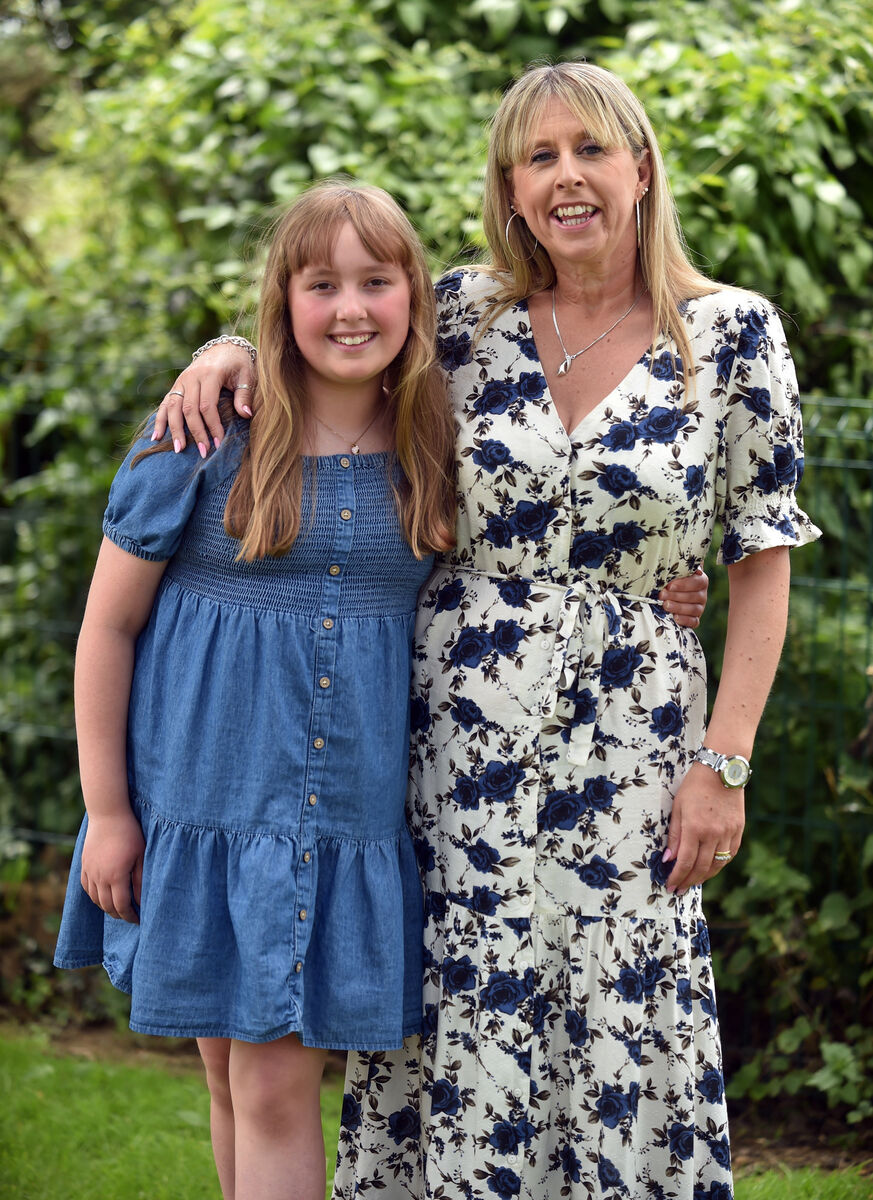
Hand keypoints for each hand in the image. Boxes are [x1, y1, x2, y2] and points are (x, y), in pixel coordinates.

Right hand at [81, 811, 144, 923]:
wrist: (108, 814)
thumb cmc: (130, 833)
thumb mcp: (141, 856)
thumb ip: (140, 880)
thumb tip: (142, 902)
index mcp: (116, 876)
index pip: (121, 906)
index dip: (130, 916)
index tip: (139, 919)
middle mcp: (99, 877)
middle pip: (107, 906)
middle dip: (119, 915)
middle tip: (130, 916)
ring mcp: (89, 871)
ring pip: (95, 899)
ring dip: (106, 907)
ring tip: (118, 908)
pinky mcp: (84, 865)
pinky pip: (86, 888)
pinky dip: (95, 896)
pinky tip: (103, 896)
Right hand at [153, 344, 254, 454]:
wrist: (224, 348)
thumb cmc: (238, 364)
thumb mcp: (246, 374)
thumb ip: (244, 394)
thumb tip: (246, 415)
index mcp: (209, 374)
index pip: (207, 405)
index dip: (213, 426)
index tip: (219, 443)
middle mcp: (191, 377)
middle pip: (189, 409)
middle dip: (196, 432)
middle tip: (204, 452)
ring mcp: (181, 381)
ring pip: (173, 407)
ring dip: (175, 430)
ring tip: (179, 450)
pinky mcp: (176, 386)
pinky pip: (164, 404)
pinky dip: (159, 421)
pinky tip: (155, 438)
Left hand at [660, 567, 706, 629]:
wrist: (670, 591)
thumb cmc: (672, 578)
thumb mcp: (675, 570)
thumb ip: (679, 567)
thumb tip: (683, 566)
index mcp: (701, 580)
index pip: (697, 582)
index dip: (683, 585)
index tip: (669, 586)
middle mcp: (702, 594)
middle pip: (694, 596)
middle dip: (676, 596)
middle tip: (662, 595)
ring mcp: (700, 607)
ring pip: (694, 609)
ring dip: (678, 608)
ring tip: (665, 605)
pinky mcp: (695, 619)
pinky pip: (694, 622)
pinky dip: (685, 621)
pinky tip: (675, 618)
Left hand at [663, 762, 743, 892]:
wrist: (722, 770)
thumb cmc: (694, 786)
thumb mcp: (678, 807)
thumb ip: (674, 835)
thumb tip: (669, 859)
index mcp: (695, 828)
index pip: (685, 862)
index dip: (677, 877)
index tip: (670, 886)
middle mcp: (713, 834)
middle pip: (701, 867)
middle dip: (688, 881)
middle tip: (679, 890)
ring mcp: (728, 833)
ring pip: (717, 864)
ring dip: (704, 876)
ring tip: (693, 882)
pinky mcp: (739, 830)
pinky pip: (730, 854)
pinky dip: (720, 864)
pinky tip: (711, 868)